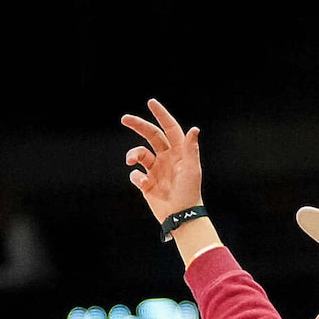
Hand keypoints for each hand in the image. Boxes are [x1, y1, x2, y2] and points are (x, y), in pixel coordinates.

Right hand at [121, 99, 204, 221]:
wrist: (181, 216)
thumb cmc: (190, 192)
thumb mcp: (191, 169)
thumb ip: (190, 148)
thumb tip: (194, 129)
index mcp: (179, 153)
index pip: (170, 129)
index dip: (161, 115)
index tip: (151, 102)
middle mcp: (167, 158)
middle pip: (151, 136)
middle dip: (138, 125)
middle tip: (124, 119)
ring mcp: (156, 170)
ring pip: (139, 153)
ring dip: (133, 155)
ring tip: (131, 162)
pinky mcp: (147, 182)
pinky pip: (136, 174)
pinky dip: (136, 177)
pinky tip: (144, 185)